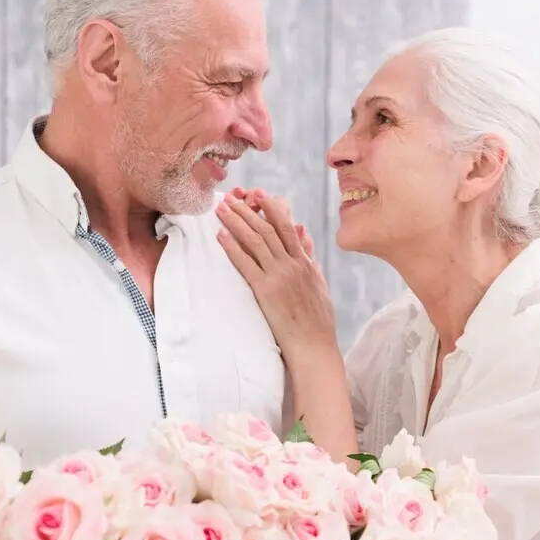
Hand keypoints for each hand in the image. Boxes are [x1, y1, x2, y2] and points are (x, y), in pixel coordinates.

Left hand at [215, 188, 337, 358]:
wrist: (314, 345)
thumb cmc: (318, 319)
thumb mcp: (319, 283)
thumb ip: (310, 257)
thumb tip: (303, 233)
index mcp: (305, 263)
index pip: (287, 227)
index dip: (272, 208)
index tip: (259, 194)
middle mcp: (292, 265)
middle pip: (267, 229)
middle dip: (248, 210)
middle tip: (231, 197)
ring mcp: (279, 277)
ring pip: (255, 241)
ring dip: (236, 222)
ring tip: (222, 209)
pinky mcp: (265, 291)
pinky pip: (245, 264)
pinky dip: (232, 247)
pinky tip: (220, 236)